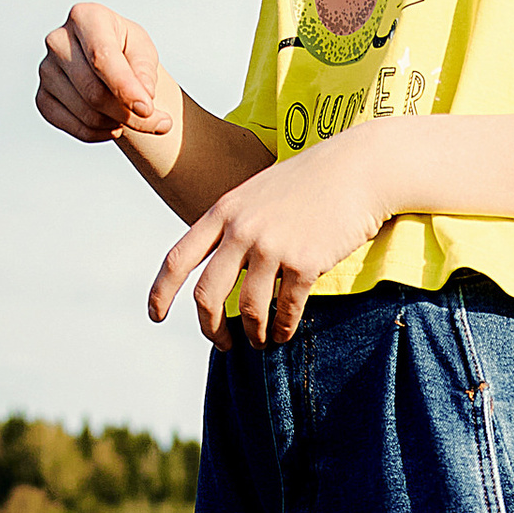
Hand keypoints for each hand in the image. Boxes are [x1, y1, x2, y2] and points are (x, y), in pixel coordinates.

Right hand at [39, 2, 181, 154]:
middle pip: (94, 92)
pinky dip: (101, 134)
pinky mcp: (42, 98)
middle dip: (130, 114)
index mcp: (85, 17)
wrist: (105, 59)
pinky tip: (114, 124)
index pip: (102, 57)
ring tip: (133, 115)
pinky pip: (75, 128)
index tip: (148, 109)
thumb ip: (145, 71)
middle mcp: (58, 40)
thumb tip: (142, 96)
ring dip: (119, 124)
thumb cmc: (126, 49)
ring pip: (87, 114)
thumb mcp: (143, 50)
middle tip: (160, 123)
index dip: (125, 87)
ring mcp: (46, 70)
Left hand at [149, 118, 410, 345]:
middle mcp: (242, 230)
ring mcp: (272, 246)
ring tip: (260, 341)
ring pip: (248, 308)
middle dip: (210, 327)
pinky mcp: (305, 262)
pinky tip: (285, 333)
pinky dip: (284, 328)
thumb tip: (221, 270)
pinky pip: (286, 309)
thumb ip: (234, 225)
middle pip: (207, 294)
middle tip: (221, 343)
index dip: (161, 292)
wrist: (357, 170)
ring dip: (253, 333)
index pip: (177, 259)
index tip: (156, 315)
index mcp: (223, 212)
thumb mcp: (257, 194)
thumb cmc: (309, 183)